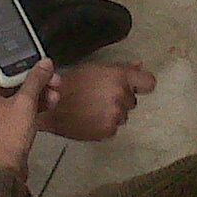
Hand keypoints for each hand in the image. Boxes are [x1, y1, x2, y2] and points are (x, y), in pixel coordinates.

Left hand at [0, 54, 56, 177]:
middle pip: (7, 75)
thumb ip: (35, 80)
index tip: (19, 42)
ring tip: (57, 87)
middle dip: (31, 72)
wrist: (7, 171)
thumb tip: (45, 61)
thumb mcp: (24, 105)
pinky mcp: (7, 120)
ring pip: (18, 90)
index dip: (1, 49)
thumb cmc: (8, 135)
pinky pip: (22, 103)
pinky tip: (54, 100)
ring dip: (38, 87)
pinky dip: (36, 101)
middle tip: (50, 70)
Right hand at [38, 61, 155, 140]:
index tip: (134, 86)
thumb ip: (120, 68)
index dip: (141, 84)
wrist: (48, 105)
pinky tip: (89, 118)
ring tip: (92, 108)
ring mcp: (115, 116)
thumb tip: (139, 64)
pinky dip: (103, 125)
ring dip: (112, 112)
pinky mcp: (107, 131)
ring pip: (122, 115)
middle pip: (132, 100)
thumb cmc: (68, 83)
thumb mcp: (94, 69)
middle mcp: (121, 97)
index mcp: (119, 77)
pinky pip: (112, 127)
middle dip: (120, 99)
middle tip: (100, 96)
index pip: (148, 83)